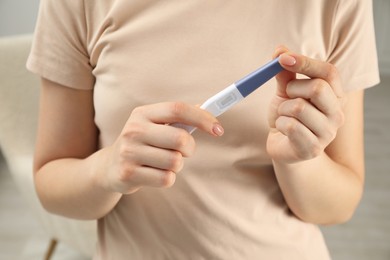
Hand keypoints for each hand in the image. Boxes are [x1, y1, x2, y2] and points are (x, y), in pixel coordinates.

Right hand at [98, 102, 223, 193]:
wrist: (109, 167)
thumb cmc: (142, 143)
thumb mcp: (154, 125)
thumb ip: (178, 119)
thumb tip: (209, 110)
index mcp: (142, 113)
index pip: (177, 109)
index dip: (202, 118)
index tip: (218, 130)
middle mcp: (133, 130)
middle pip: (181, 139)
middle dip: (189, 148)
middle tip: (183, 151)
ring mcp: (129, 152)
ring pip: (175, 162)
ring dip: (176, 165)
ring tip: (162, 162)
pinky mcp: (128, 174)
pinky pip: (166, 179)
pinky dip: (167, 178)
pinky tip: (153, 174)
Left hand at [267, 47, 345, 162]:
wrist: (282, 145)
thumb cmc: (287, 116)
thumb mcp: (286, 92)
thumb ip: (285, 73)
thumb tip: (279, 50)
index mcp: (336, 96)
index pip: (329, 72)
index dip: (305, 62)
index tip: (283, 58)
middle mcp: (337, 114)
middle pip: (318, 88)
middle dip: (293, 89)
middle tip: (286, 97)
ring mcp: (327, 133)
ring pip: (298, 108)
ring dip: (282, 109)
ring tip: (284, 116)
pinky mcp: (312, 148)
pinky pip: (290, 126)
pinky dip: (279, 124)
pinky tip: (282, 130)